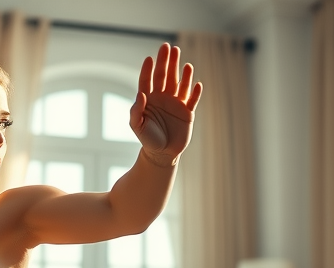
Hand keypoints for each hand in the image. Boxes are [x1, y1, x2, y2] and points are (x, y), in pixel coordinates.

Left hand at [129, 43, 202, 165]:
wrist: (162, 154)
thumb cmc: (147, 139)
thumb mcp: (137, 126)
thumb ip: (136, 110)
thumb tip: (141, 93)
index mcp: (149, 99)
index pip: (147, 80)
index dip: (148, 69)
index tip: (150, 58)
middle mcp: (163, 98)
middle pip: (165, 76)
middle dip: (167, 62)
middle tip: (169, 47)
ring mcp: (176, 104)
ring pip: (180, 84)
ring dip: (183, 73)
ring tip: (185, 63)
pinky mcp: (187, 112)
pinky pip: (192, 100)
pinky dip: (195, 92)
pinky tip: (197, 83)